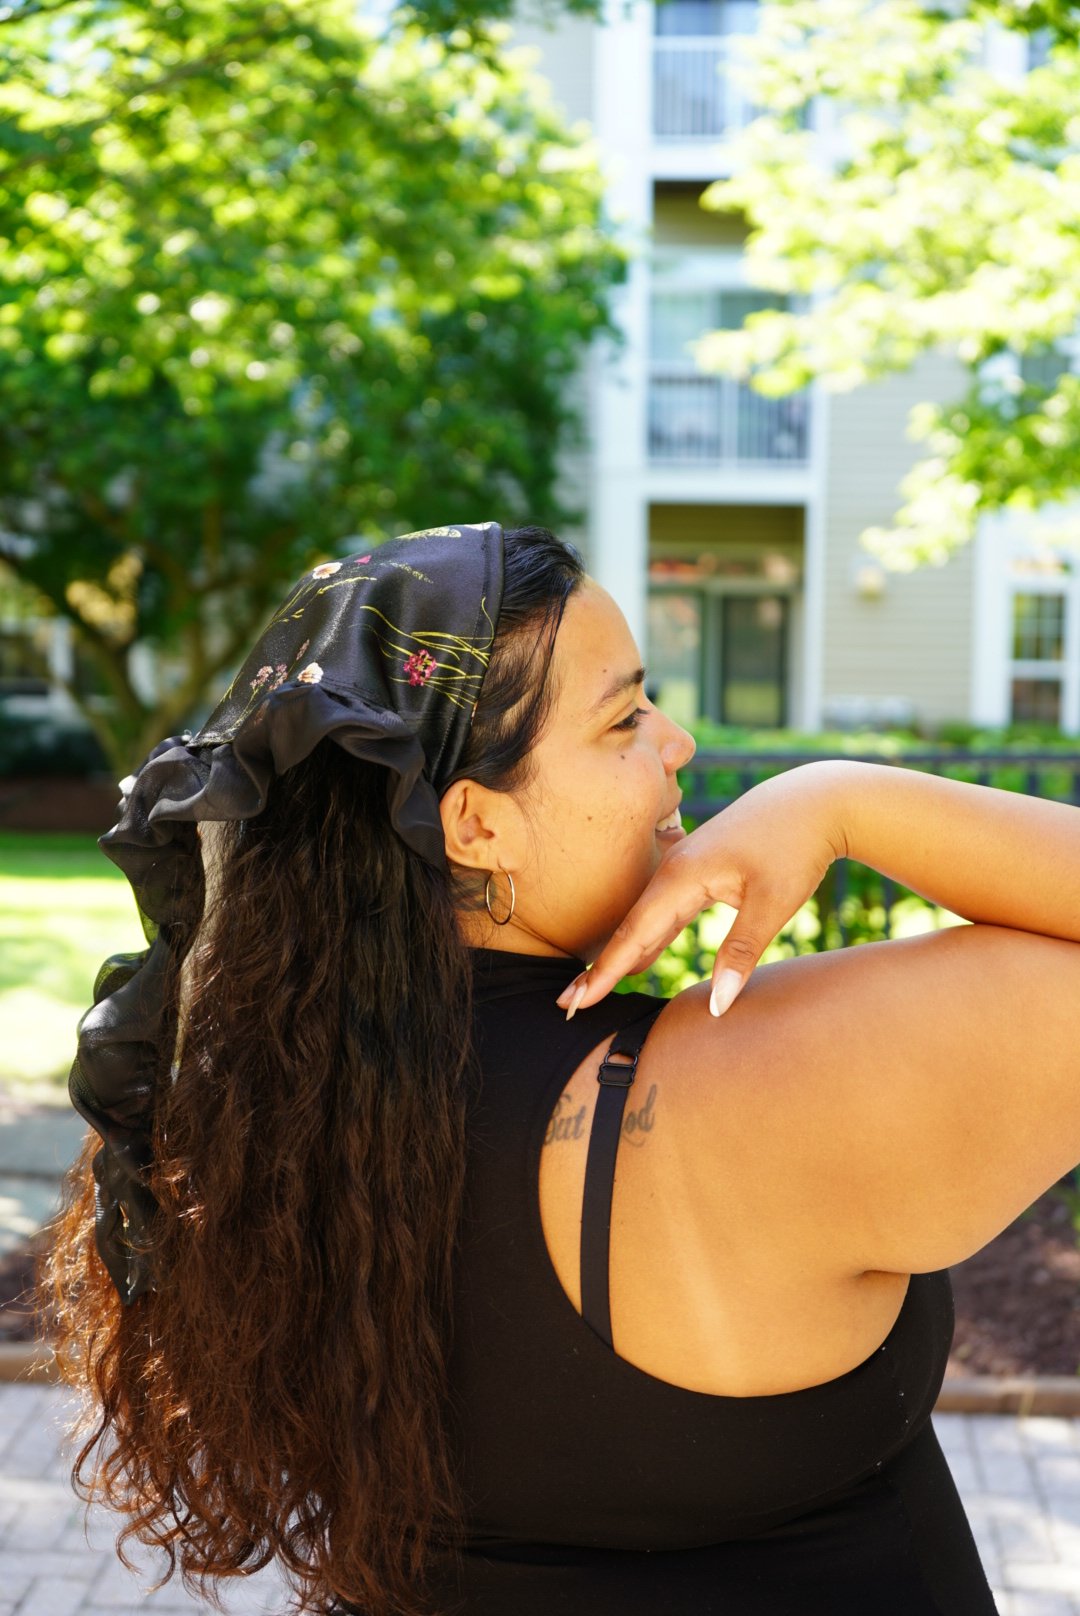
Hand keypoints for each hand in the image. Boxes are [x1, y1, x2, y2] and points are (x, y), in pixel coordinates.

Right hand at [555, 761, 847, 1018]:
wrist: (815, 801)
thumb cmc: (795, 847)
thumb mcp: (774, 903)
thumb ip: (741, 953)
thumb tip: (718, 1008)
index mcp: (682, 877)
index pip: (633, 934)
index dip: (604, 972)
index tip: (575, 1003)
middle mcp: (674, 872)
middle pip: (630, 929)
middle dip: (599, 968)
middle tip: (567, 1005)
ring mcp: (686, 870)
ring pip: (647, 921)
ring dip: (622, 955)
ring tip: (592, 987)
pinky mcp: (701, 872)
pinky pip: (666, 913)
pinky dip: (649, 938)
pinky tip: (639, 959)